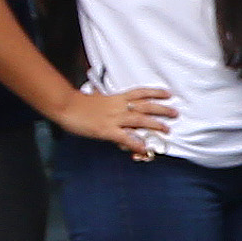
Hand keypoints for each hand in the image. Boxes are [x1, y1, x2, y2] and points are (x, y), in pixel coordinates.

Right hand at [54, 87, 173, 158]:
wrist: (66, 106)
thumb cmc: (80, 103)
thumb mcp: (98, 99)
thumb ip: (110, 102)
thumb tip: (115, 103)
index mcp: (116, 98)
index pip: (140, 93)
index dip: (155, 93)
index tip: (168, 93)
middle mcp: (118, 107)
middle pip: (145, 106)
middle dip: (161, 109)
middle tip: (175, 113)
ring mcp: (113, 119)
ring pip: (139, 120)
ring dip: (154, 124)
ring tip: (167, 129)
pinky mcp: (106, 130)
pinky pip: (125, 137)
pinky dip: (136, 142)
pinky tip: (145, 147)